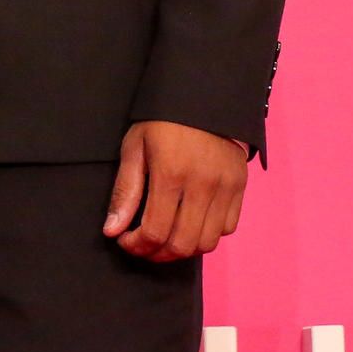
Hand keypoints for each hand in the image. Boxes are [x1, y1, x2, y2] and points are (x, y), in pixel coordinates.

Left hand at [104, 120, 247, 260]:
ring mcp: (226, 188)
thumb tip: (112, 230)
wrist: (203, 97)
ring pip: (207, 242)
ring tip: (163, 238)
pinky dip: (207, 234)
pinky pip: (227, 228)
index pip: (156, 231)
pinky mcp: (240, 187)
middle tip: (141, 245)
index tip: (124, 240)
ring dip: (182, 249)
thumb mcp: (134, 148)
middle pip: (183, 244)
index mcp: (171, 174)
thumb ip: (125, 192)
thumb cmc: (161, 121)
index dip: (137, 245)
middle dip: (157, 253)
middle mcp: (203, 186)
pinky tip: (189, 223)